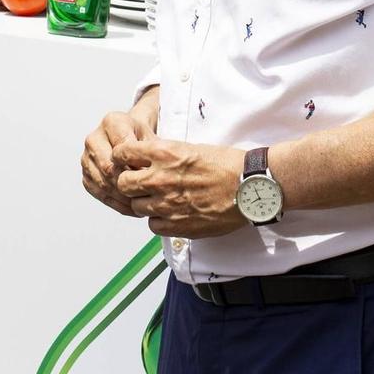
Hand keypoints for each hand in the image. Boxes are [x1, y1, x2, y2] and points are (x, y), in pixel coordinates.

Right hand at [81, 110, 150, 216]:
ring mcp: (86, 157)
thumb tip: (148, 175)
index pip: (121, 150)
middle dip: (128, 184)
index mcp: (112, 122)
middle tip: (146, 195)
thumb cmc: (143, 137)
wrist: (132, 137)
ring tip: (142, 203)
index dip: (136, 167)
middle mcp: (94, 138)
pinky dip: (116, 203)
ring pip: (103, 183)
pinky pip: (98, 193)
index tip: (150, 178)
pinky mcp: (86, 175)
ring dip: (122, 197)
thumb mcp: (152, 138)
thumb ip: (151, 153)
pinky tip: (132, 207)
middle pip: (108, 168)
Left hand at [112, 138, 247, 237]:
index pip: (123, 153)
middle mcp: (160, 178)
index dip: (124, 157)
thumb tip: (148, 160)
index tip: (128, 160)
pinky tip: (170, 214)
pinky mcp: (177, 225)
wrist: (250, 186)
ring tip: (160, 200)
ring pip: (136, 207)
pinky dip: (158, 221)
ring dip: (144, 203)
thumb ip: (166, 155)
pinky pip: (153, 225)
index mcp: (164, 153)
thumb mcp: (192, 148)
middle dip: (129, 183)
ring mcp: (167, 204)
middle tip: (141, 184)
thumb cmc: (227, 165)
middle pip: (123, 183)